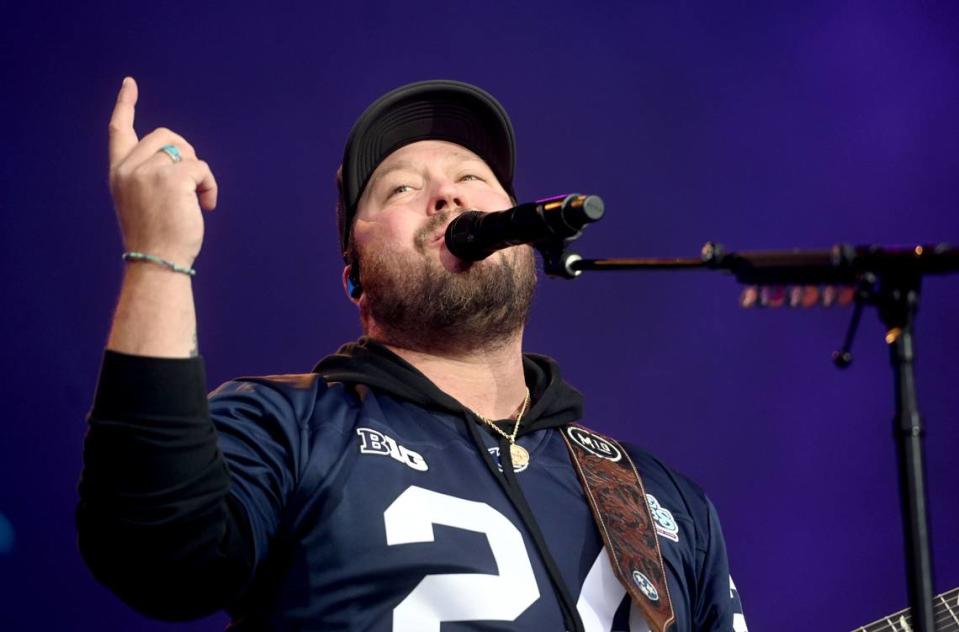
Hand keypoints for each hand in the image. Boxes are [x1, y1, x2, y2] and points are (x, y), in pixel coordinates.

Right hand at [108, 77, 217, 266]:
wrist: (157, 262)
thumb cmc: (157, 238)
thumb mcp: (144, 200)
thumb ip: (152, 174)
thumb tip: (183, 157)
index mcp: (119, 172)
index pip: (119, 130)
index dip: (126, 104)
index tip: (130, 84)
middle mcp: (128, 167)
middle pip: (164, 136)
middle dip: (185, 152)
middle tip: (193, 183)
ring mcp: (148, 171)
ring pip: (185, 152)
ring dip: (199, 174)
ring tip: (197, 200)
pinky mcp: (172, 177)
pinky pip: (201, 168)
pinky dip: (209, 186)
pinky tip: (206, 206)